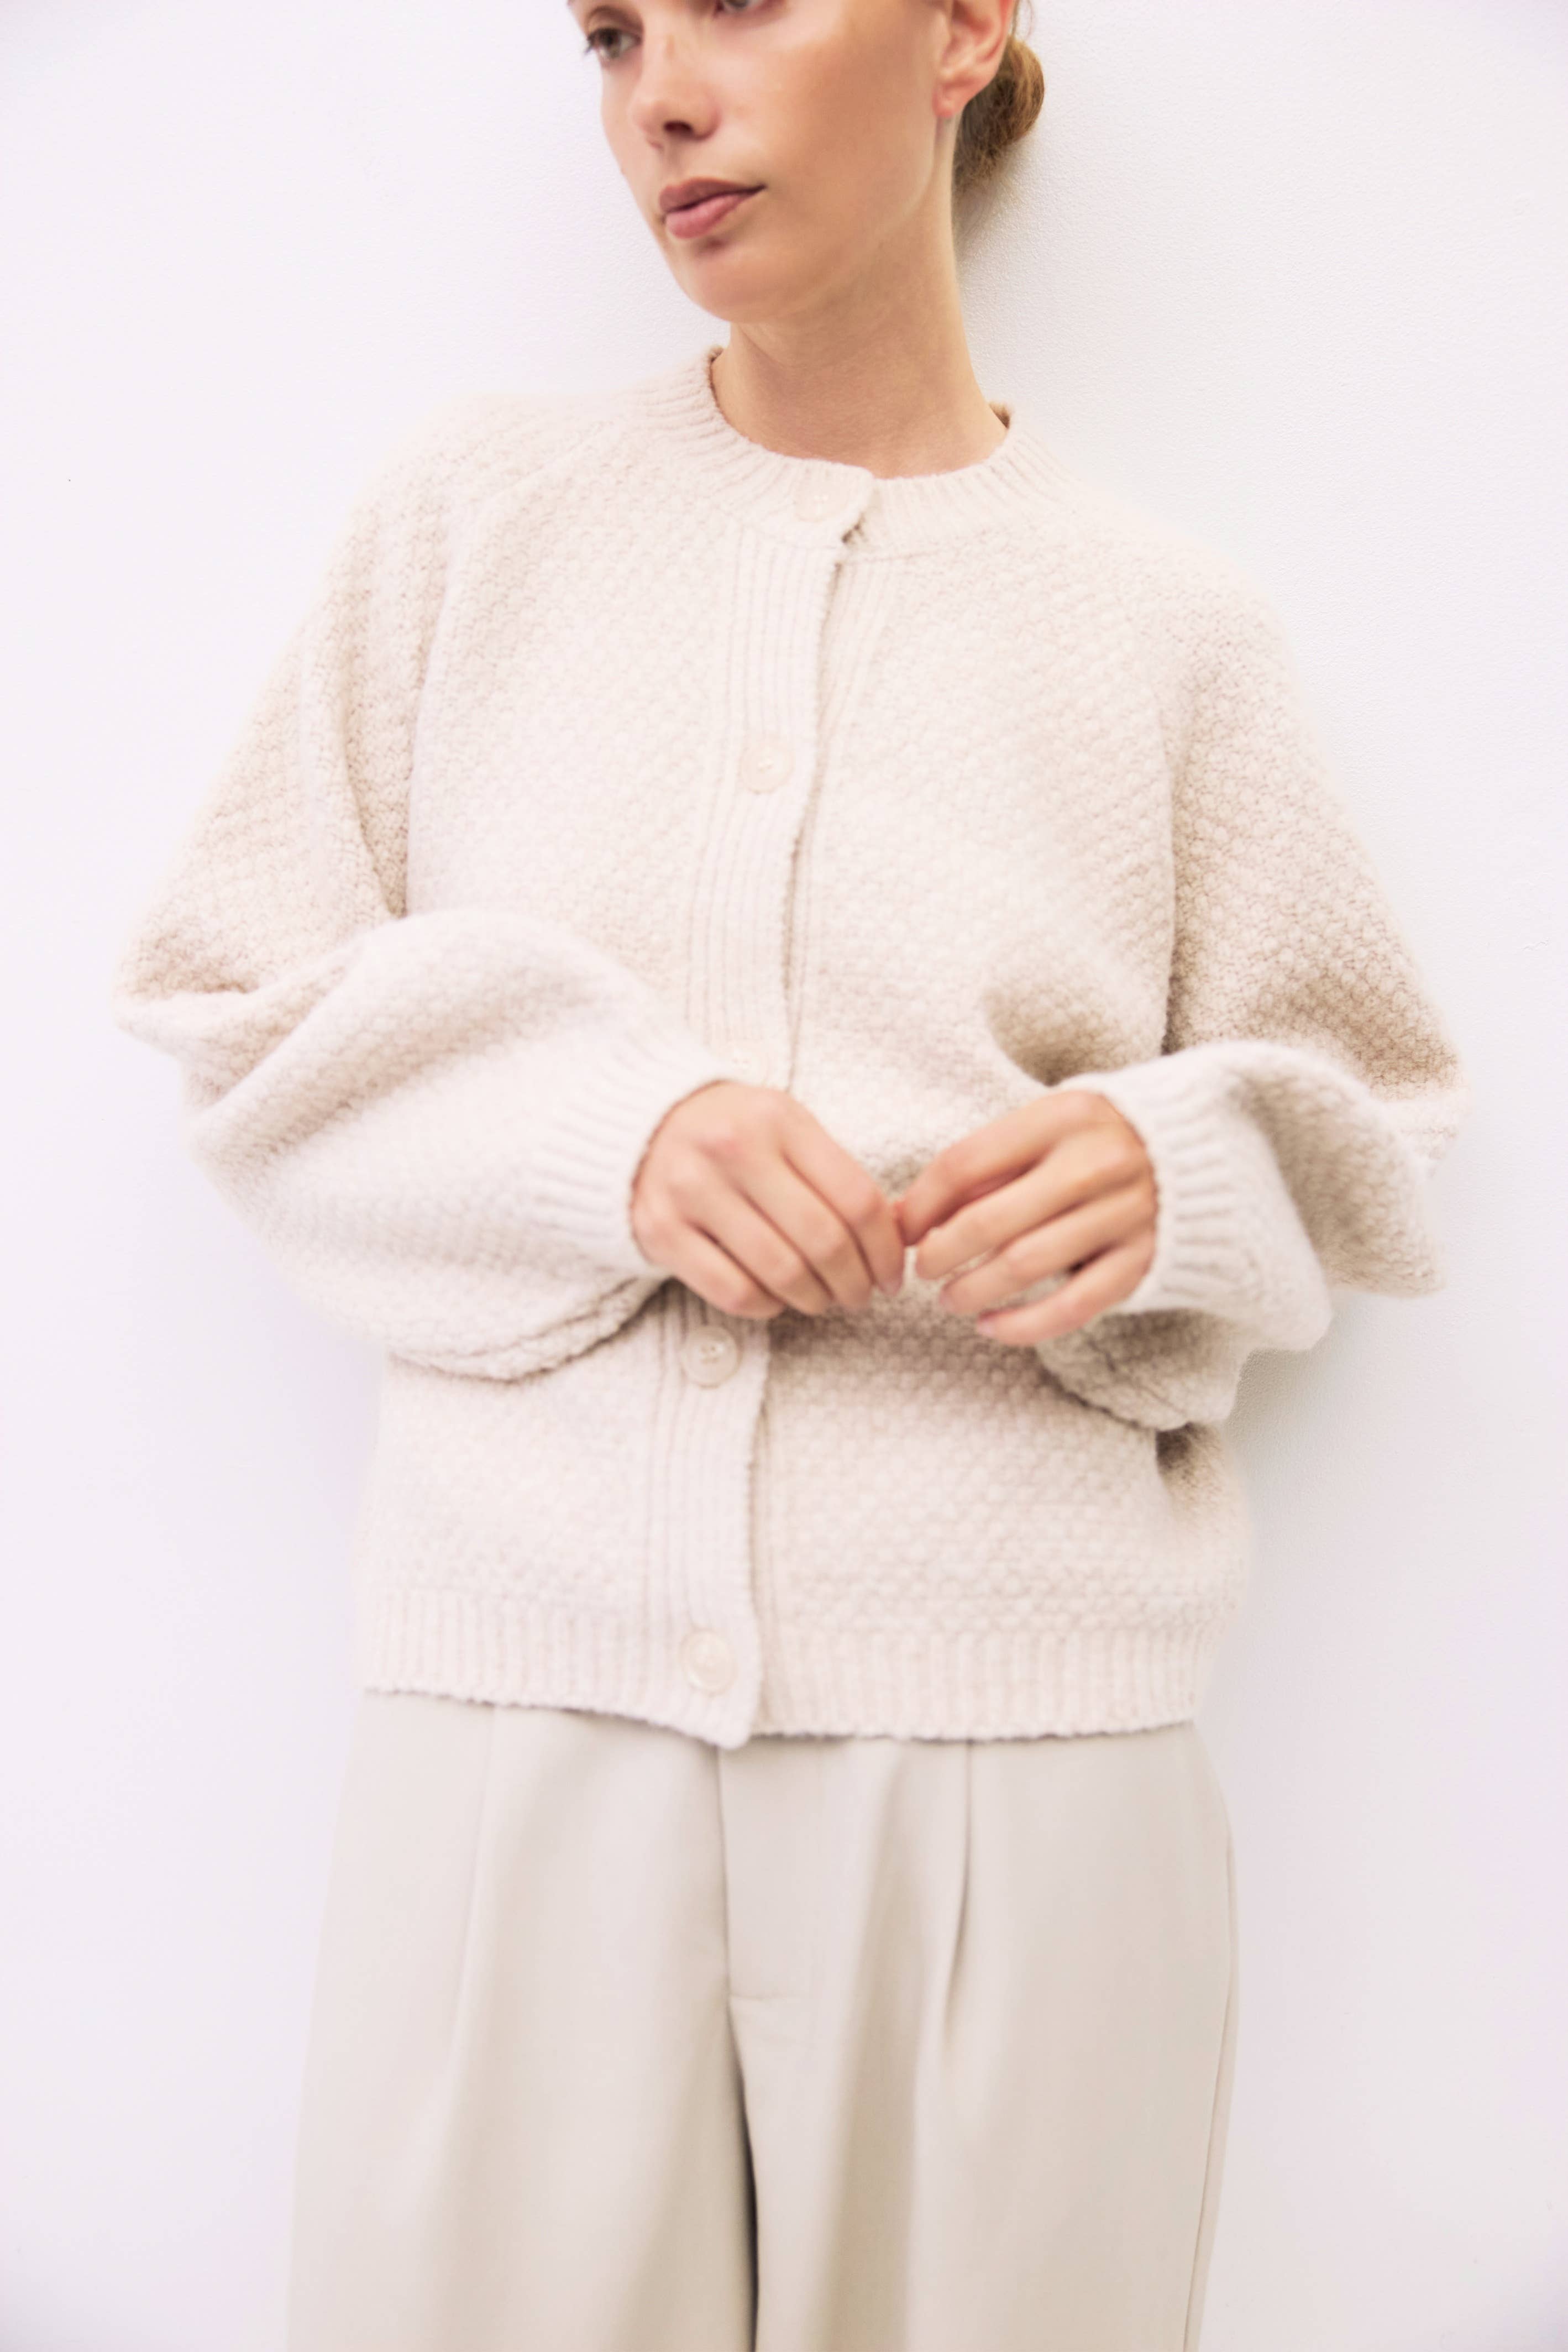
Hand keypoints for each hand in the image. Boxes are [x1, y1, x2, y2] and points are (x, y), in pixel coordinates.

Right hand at [630, 1081, 906, 1319]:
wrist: (641, 1124)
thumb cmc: (732, 1132)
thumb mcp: (786, 1128)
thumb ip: (836, 1174)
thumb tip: (895, 1238)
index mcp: (778, 1120)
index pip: (856, 1199)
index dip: (885, 1251)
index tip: (893, 1275)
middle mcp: (733, 1150)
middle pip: (823, 1241)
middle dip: (856, 1283)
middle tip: (862, 1296)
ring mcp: (691, 1191)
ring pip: (781, 1272)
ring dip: (816, 1300)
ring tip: (824, 1300)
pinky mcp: (660, 1230)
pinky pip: (733, 1291)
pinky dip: (767, 1306)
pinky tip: (777, 1299)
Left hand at [890, 1090, 1156, 1342]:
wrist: (1205, 1156)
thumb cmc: (1100, 1143)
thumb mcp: (1047, 1130)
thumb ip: (986, 1167)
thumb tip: (905, 1217)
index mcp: (1063, 1116)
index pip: (966, 1163)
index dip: (921, 1204)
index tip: (902, 1229)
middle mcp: (1097, 1162)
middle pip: (989, 1220)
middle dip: (939, 1253)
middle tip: (922, 1269)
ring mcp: (1125, 1214)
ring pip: (1024, 1265)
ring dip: (971, 1291)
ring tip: (948, 1300)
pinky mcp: (1143, 1261)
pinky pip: (1071, 1306)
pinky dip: (1022, 1325)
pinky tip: (991, 1327)